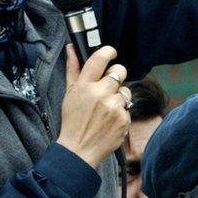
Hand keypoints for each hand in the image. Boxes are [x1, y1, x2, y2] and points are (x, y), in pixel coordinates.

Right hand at [57, 45, 131, 167]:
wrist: (79, 149)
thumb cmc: (73, 120)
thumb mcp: (69, 93)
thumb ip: (73, 69)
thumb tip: (72, 48)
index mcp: (85, 85)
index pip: (101, 58)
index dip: (109, 52)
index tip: (111, 53)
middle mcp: (100, 93)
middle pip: (119, 71)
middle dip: (116, 75)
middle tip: (108, 86)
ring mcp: (114, 106)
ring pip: (125, 90)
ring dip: (119, 96)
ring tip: (106, 108)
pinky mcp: (124, 118)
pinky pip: (127, 107)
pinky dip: (121, 112)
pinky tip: (110, 120)